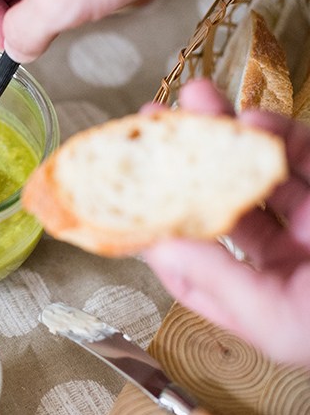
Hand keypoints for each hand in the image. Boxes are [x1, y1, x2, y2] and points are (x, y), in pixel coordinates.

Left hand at [143, 79, 309, 368]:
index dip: (151, 216)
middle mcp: (274, 259)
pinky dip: (282, 136)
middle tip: (155, 119)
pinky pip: (303, 158)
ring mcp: (307, 221)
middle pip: (215, 201)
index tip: (123, 179)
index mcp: (250, 297)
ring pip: (255, 171)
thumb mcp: (277, 316)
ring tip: (198, 98)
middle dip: (185, 159)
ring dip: (226, 134)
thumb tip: (151, 240)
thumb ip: (213, 277)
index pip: (186, 256)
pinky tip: (259, 119)